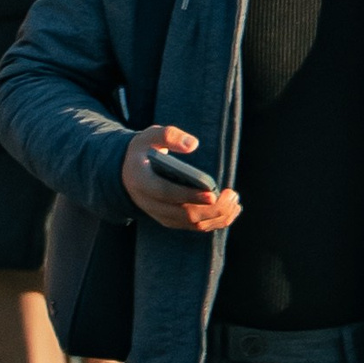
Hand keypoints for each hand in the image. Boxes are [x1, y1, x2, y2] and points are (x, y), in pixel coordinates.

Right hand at [120, 124, 238, 232]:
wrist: (128, 173)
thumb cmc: (144, 151)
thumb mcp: (151, 136)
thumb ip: (169, 136)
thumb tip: (193, 144)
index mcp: (143, 182)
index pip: (167, 193)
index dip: (190, 195)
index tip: (213, 193)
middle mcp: (150, 204)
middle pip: (184, 214)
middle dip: (212, 208)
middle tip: (232, 195)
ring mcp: (161, 215)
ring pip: (192, 224)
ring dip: (217, 216)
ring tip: (235, 201)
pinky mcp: (171, 220)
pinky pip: (194, 226)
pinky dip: (215, 221)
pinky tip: (231, 210)